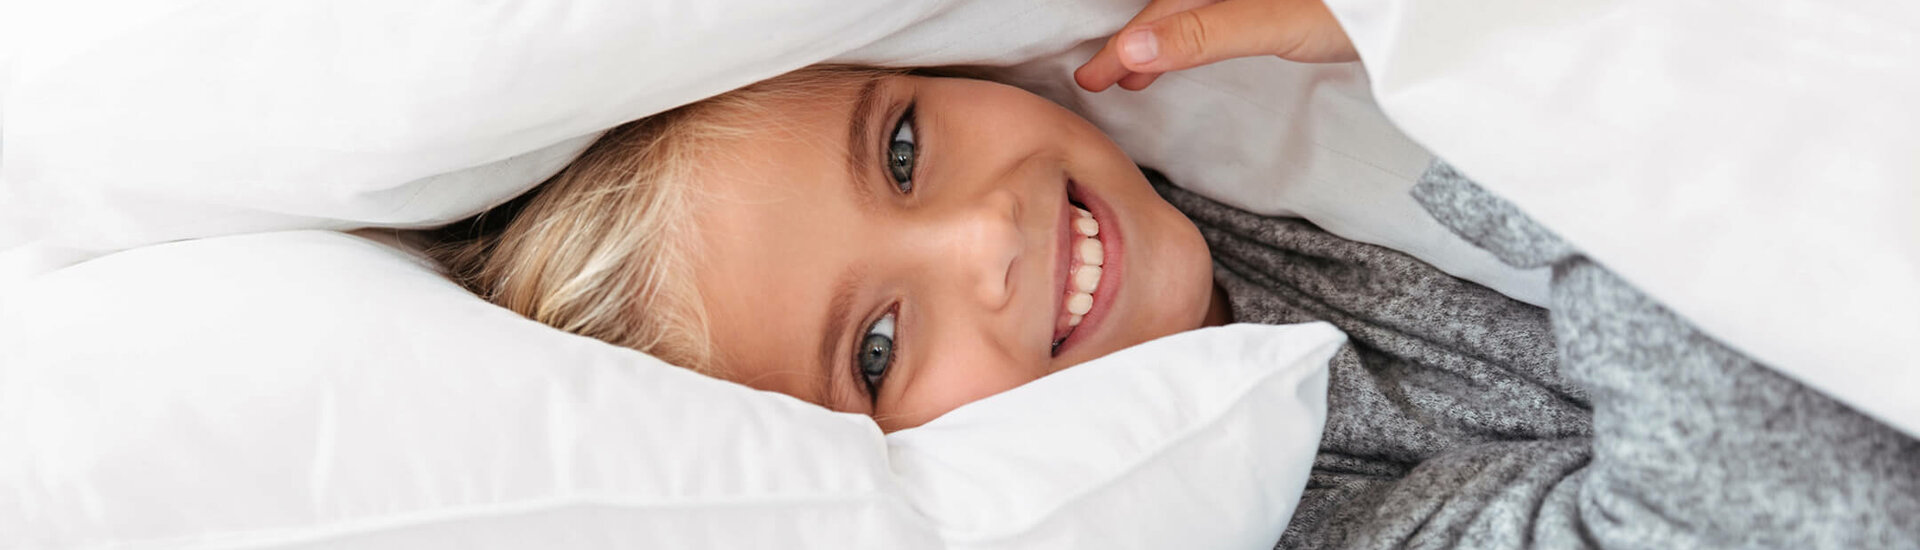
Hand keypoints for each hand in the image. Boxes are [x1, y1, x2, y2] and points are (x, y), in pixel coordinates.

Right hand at [1074, 0, 1358, 91]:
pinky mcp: (1278, 2)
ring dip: (1165, 39)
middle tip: (1103, 81)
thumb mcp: (1273, 20)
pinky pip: (1219, 8)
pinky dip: (1197, 32)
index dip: (1124, 43)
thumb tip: (1136, 49)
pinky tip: (1193, 49)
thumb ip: (1204, 33)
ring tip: (1139, 75)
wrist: (1422, 15)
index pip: (1163, 6)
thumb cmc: (1364, 7)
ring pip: (1196, 5)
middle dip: (1137, 41)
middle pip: (1175, 2)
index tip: (1094, 76)